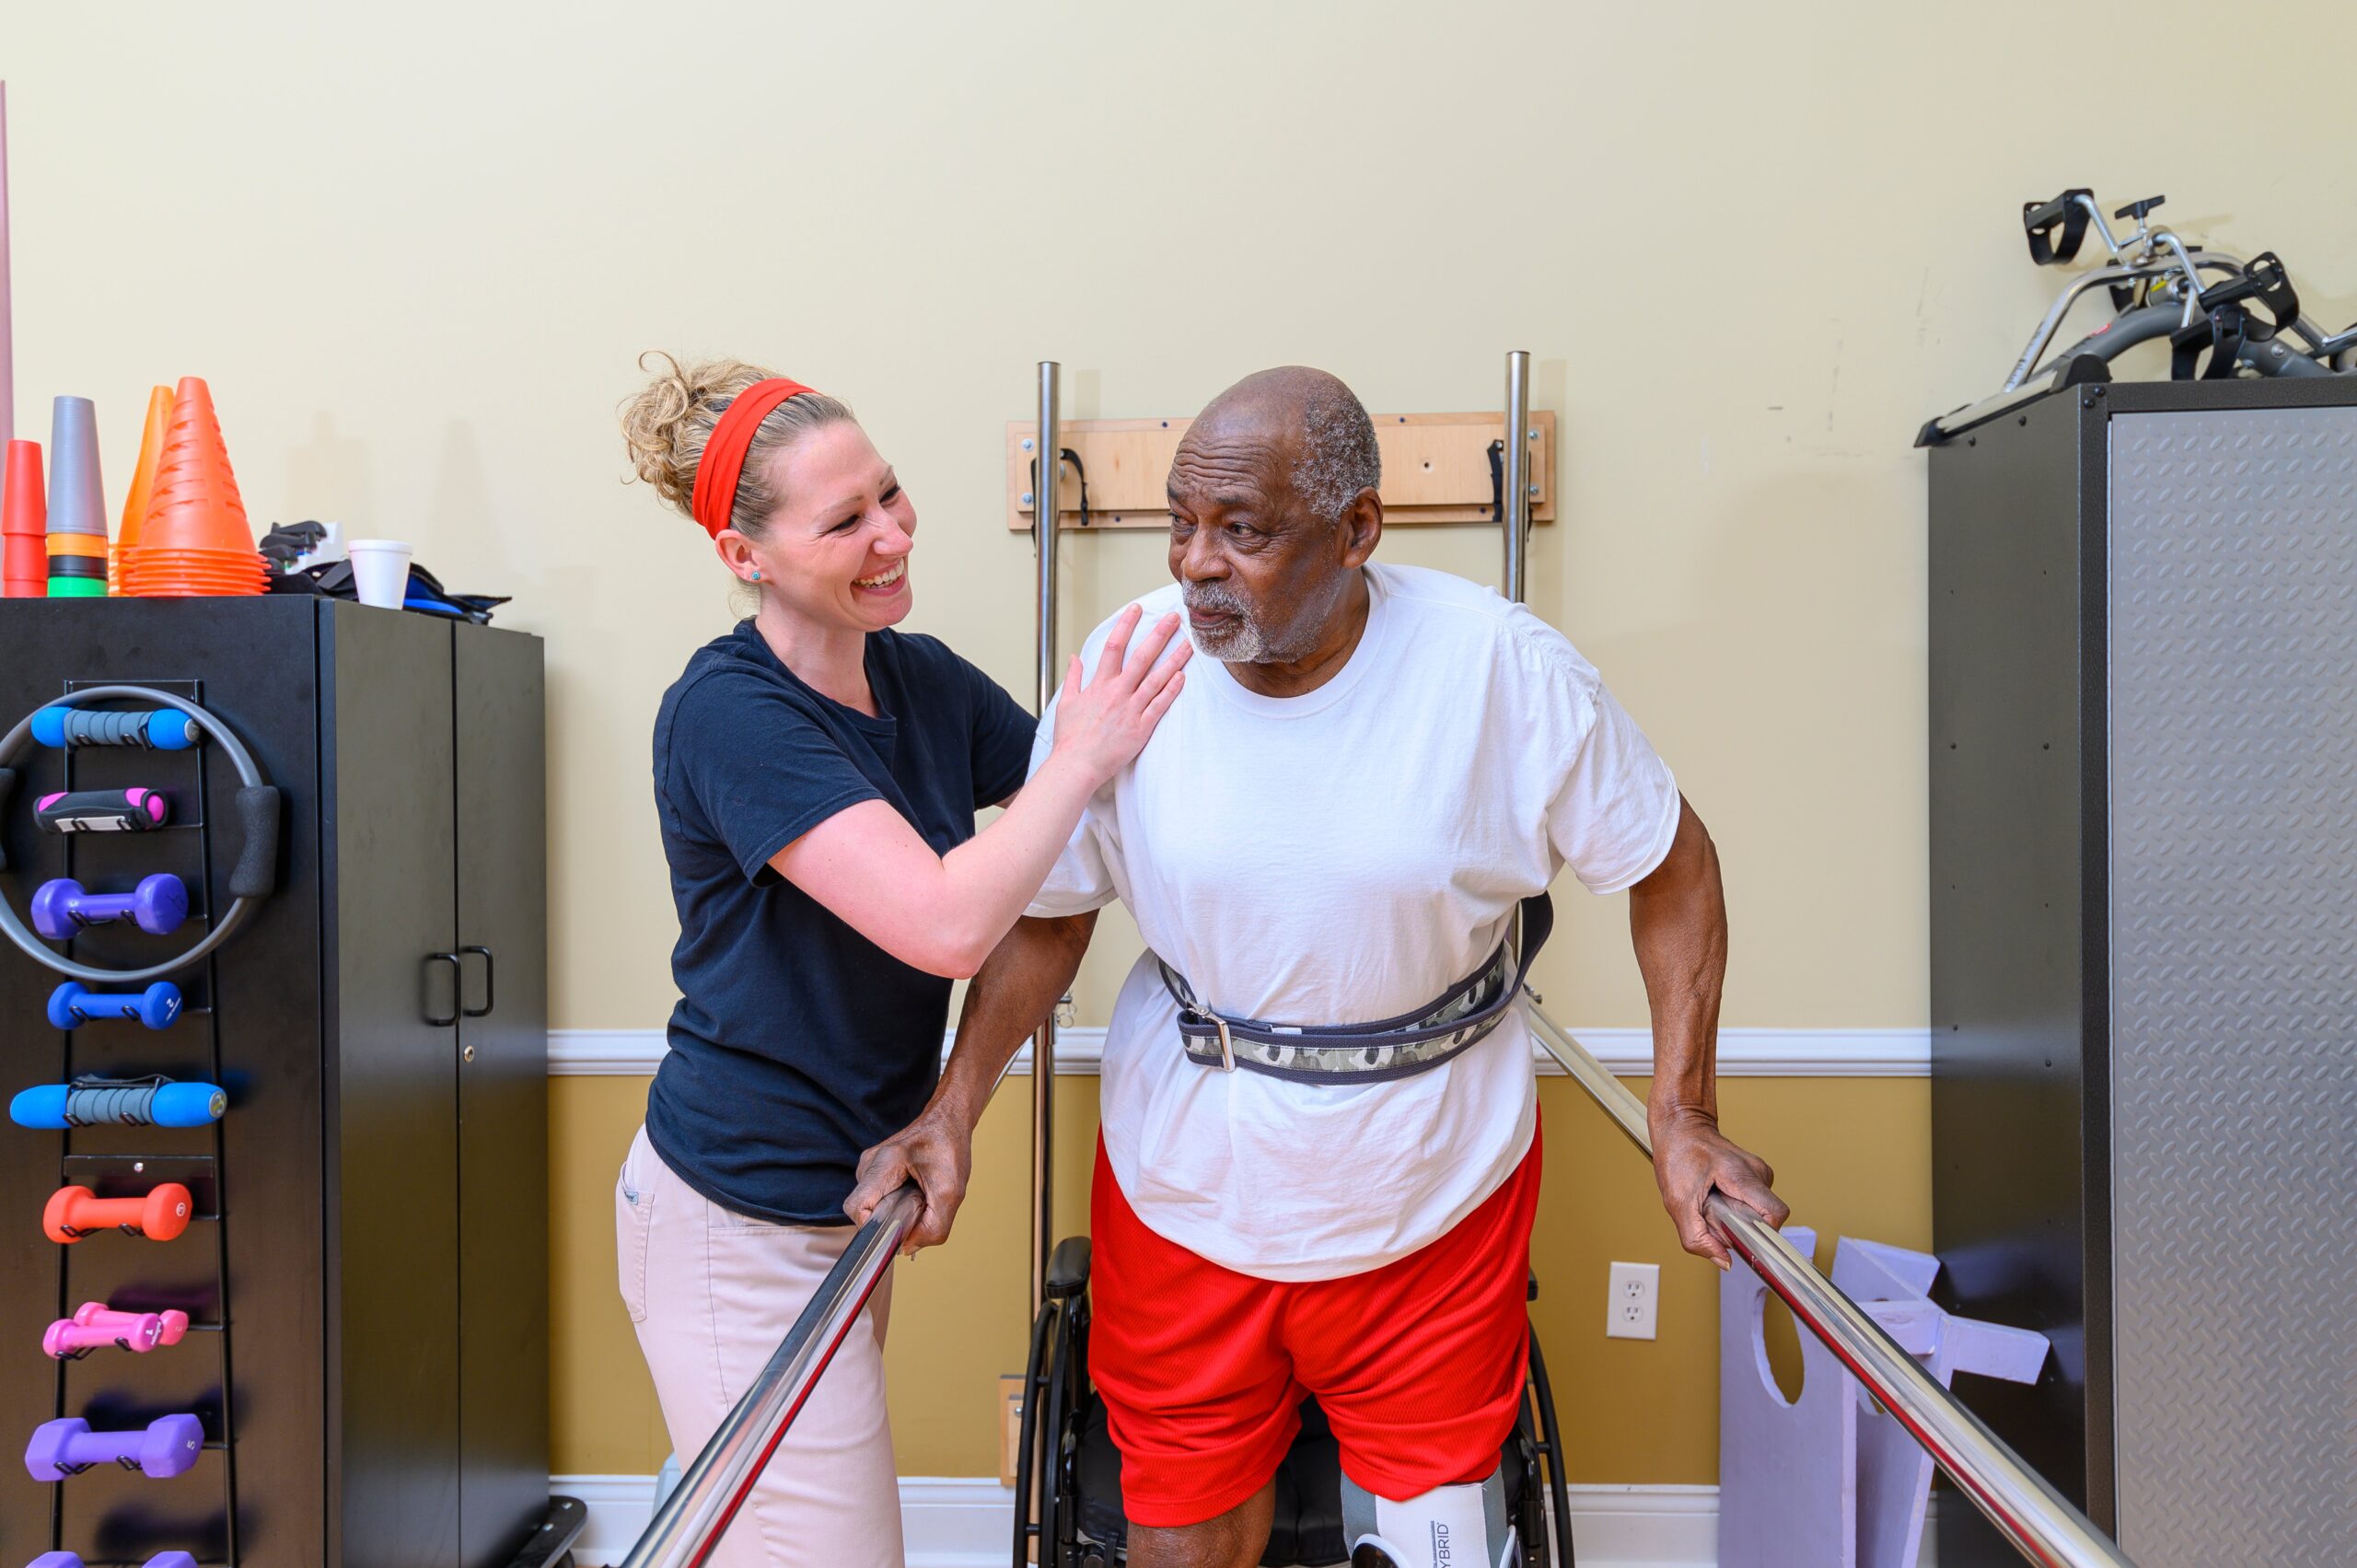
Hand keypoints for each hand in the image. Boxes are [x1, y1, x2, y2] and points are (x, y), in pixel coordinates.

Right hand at [844, 1105, 974, 1255]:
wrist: (948, 1120)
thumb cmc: (949, 1147)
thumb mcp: (951, 1192)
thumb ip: (934, 1226)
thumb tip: (907, 1247)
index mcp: (883, 1164)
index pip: (857, 1208)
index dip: (874, 1228)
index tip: (899, 1229)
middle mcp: (869, 1165)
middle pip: (864, 1211)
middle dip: (890, 1220)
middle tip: (918, 1209)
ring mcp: (869, 1167)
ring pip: (873, 1207)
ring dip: (895, 1212)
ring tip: (919, 1197)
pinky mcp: (875, 1172)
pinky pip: (878, 1199)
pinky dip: (896, 1204)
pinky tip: (915, 1192)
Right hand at [1048, 605, 1190, 786]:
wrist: (1076, 765)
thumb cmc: (1071, 737)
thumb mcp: (1066, 703)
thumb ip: (1073, 677)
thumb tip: (1075, 658)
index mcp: (1099, 685)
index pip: (1114, 646)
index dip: (1126, 625)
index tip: (1136, 609)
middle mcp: (1116, 693)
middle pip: (1141, 657)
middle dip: (1159, 635)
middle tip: (1174, 618)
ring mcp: (1130, 710)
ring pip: (1156, 679)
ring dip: (1174, 660)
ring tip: (1188, 644)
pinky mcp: (1141, 728)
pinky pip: (1159, 705)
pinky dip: (1171, 690)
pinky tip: (1183, 676)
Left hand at [1650, 1108, 1789, 1268]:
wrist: (1681, 1126)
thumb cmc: (1678, 1155)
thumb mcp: (1677, 1202)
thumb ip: (1697, 1237)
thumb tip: (1724, 1262)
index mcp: (1744, 1176)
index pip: (1776, 1215)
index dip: (1762, 1235)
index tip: (1741, 1238)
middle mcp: (1759, 1174)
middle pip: (1762, 1219)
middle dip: (1737, 1227)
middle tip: (1710, 1212)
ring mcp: (1759, 1174)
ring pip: (1754, 1213)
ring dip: (1731, 1217)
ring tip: (1709, 1201)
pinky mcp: (1754, 1177)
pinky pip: (1749, 1205)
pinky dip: (1731, 1207)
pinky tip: (1715, 1196)